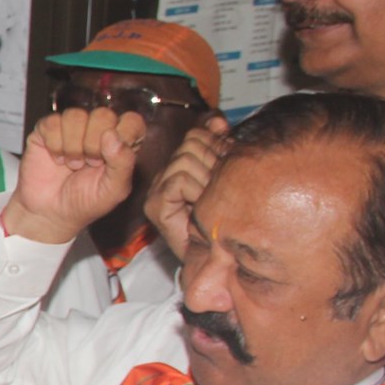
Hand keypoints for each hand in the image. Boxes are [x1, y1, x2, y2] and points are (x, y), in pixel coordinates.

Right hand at [2, 107, 146, 244]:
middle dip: (94, 145)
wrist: (51, 213)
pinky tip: (57, 159)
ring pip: (76, 116)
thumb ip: (123, 163)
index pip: (131, 120)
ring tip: (73, 164)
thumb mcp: (114, 190)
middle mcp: (98, 129)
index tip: (110, 160)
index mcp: (120, 141)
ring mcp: (72, 127)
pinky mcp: (47, 129)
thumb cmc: (86, 202)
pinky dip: (54, 145)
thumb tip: (112, 134)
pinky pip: (52, 123)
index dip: (122, 137)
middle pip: (103, 114)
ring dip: (73, 146)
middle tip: (89, 165)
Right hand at [144, 113, 229, 255]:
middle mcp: (166, 176)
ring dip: (208, 179)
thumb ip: (220, 148)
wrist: (216, 264)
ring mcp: (158, 190)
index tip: (229, 160)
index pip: (196, 135)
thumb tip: (218, 120)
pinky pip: (179, 181)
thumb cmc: (225, 226)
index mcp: (182, 167)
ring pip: (185, 160)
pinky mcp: (155, 206)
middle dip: (214, 162)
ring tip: (213, 199)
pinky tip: (204, 206)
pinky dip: (196, 191)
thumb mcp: (227, 179)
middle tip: (222, 185)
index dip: (217, 143)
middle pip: (192, 143)